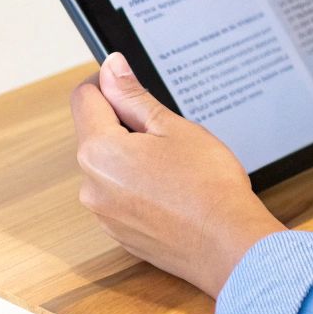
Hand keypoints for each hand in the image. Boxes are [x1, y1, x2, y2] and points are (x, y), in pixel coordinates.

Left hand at [70, 53, 285, 295]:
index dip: (108, 84)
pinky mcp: (118, 232)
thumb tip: (111, 68)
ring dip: (131, 156)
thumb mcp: (173, 127)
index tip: (132, 86)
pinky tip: (171, 190)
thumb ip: (133, 96)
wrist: (227, 245)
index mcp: (99, 151)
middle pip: (95, 133)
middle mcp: (90, 184)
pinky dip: (137, 186)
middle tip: (167, 132)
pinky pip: (118, 195)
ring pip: (108, 166)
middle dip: (124, 124)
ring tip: (174, 165)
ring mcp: (102, 213)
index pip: (84, 98)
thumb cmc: (207, 186)